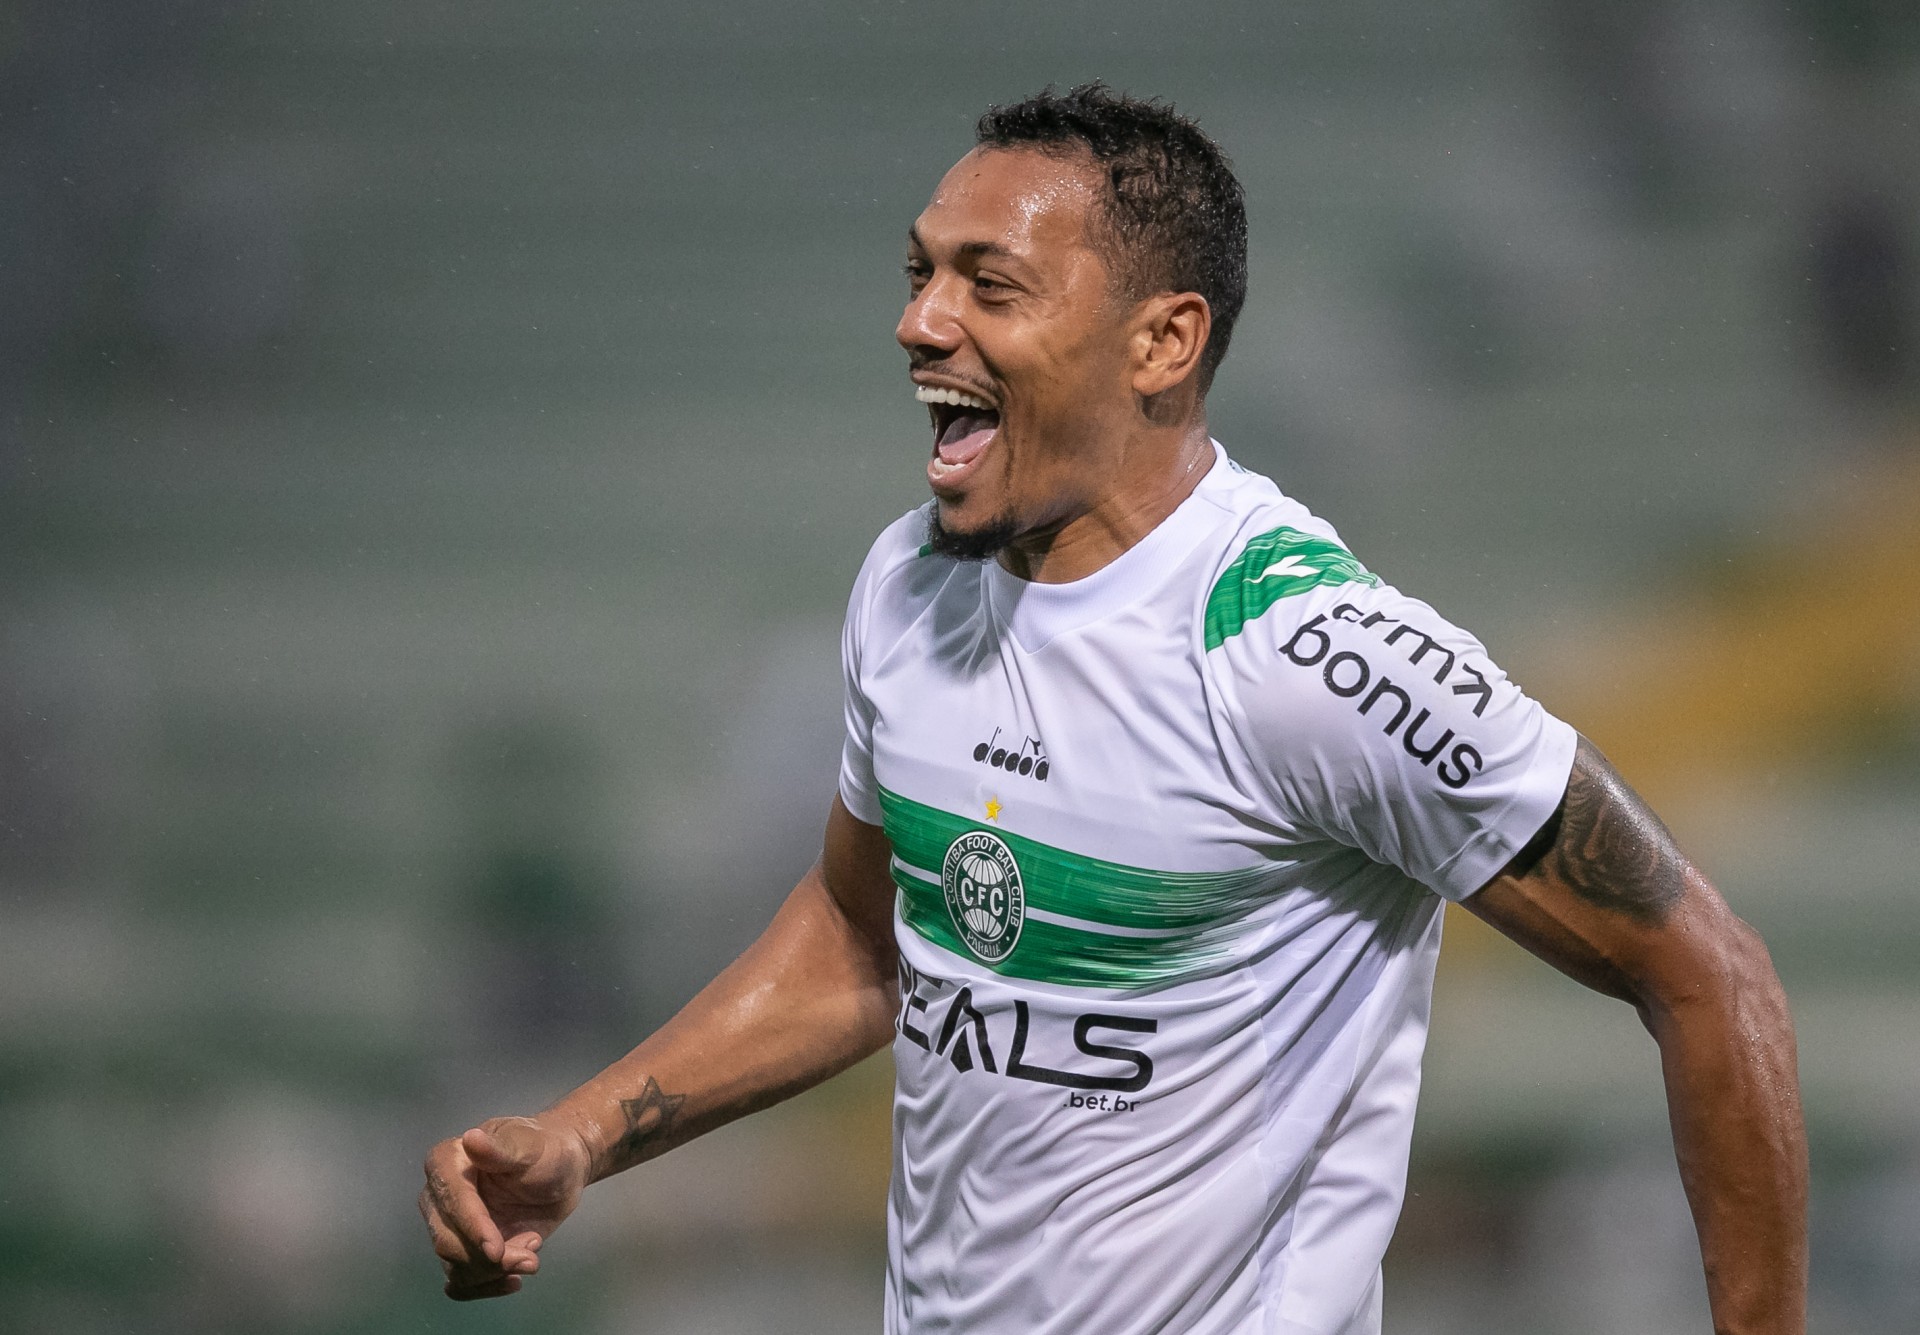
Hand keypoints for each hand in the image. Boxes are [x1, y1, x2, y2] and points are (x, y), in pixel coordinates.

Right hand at [418, 1115, 590, 1299]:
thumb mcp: (529, 1147)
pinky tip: (513, 1280)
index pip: (451, 1202)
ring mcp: (449, 1227)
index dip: (473, 1227)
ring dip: (496, 1271)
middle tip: (532, 1252)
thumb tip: (471, 1140)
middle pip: (448, 1242)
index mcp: (447, 1162)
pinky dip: (486, 1288)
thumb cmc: (544, 1150)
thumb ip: (500, 1150)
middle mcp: (438, 1197)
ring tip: (532, 1255)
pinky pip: (461, 1282)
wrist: (560, 1169)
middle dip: (490, 1257)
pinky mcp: (464, 1250)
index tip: (497, 1249)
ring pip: (456, 1266)